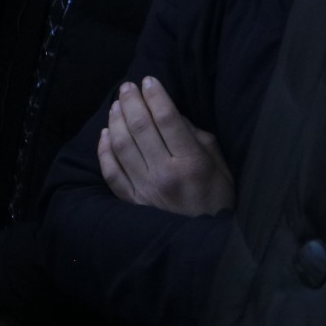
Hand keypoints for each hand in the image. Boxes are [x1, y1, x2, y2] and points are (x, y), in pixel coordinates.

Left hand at [98, 78, 234, 216]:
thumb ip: (199, 139)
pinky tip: (105, 134)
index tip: (149, 80)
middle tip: (127, 87)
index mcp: (191, 163)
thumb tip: (173, 116)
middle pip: (140, 127)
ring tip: (117, 105)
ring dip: (116, 120)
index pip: (167, 119)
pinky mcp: (131, 202)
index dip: (156, 96)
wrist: (206, 244)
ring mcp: (144, 189)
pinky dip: (105, 151)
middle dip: (131, 101)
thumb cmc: (218, 201)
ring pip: (121, 145)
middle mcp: (165, 174)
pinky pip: (111, 172)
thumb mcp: (221, 167)